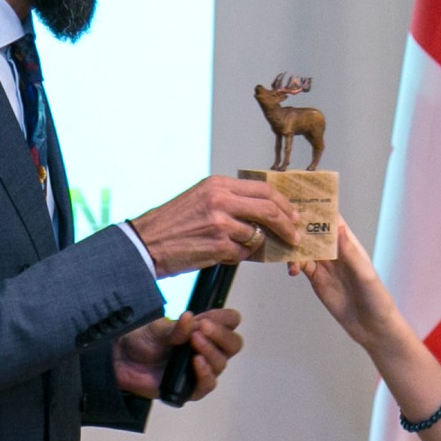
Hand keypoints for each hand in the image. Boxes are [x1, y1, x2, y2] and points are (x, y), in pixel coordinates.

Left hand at [112, 308, 242, 400]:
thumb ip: (177, 327)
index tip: (210, 317)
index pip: (229, 323)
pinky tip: (197, 362)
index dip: (226, 320)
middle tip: (203, 327)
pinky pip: (207, 385)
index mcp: (204, 331)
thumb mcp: (158, 328)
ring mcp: (200, 370)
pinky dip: (205, 373)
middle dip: (221, 336)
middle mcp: (207, 350)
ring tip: (195, 341)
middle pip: (233, 344)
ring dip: (211, 350)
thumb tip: (191, 319)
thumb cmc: (142, 340)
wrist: (122, 359)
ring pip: (221, 363)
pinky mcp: (190, 389)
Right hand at [130, 177, 299, 276]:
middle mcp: (221, 199)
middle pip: (269, 210)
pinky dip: (236, 256)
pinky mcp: (219, 245)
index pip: (264, 189)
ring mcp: (221, 223)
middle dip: (286, 225)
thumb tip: (262, 210)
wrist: (146, 244)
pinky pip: (242, 253)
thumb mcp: (201, 197)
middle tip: (294, 236)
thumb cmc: (173, 223)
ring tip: (232, 247)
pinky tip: (218, 254)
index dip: (283, 203)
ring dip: (252, 245)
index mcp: (219, 184)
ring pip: (256, 235)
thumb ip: (230, 199)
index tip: (293, 215)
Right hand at [292, 219, 399, 347]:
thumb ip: (349, 252)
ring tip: (286, 251)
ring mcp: (324, 264)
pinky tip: (291, 269)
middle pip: (313, 230)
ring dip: (292, 245)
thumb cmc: (376, 298)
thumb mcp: (365, 274)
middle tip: (282, 219)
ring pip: (302, 246)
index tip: (302, 195)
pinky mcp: (315, 278)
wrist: (370, 326)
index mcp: (348, 243)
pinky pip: (299, 265)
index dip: (319, 207)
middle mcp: (334, 250)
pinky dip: (292, 264)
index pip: (332, 219)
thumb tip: (337, 227)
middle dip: (298, 223)